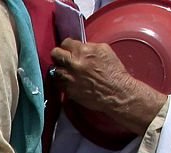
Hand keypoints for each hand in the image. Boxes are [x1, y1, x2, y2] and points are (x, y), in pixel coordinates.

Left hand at [50, 40, 165, 135]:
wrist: (116, 92)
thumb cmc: (113, 71)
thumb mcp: (104, 50)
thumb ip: (88, 46)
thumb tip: (79, 46)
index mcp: (83, 51)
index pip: (65, 43)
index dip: (68, 45)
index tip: (69, 48)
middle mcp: (73, 64)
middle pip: (55, 54)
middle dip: (59, 54)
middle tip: (63, 57)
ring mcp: (69, 78)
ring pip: (54, 69)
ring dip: (60, 69)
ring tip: (67, 70)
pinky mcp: (67, 90)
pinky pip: (58, 83)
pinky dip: (62, 81)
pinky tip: (70, 80)